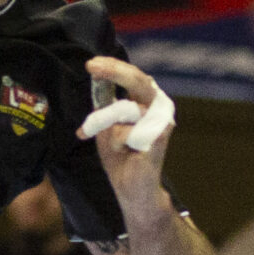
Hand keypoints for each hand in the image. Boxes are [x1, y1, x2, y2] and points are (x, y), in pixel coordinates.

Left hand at [77, 55, 175, 215]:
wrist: (132, 189)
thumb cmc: (120, 157)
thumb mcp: (107, 124)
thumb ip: (105, 103)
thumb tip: (97, 75)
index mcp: (148, 102)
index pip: (133, 77)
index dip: (114, 67)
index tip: (91, 64)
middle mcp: (159, 108)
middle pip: (138, 81)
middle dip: (115, 71)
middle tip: (92, 66)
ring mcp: (161, 122)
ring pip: (124, 109)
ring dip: (106, 124)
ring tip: (110, 143)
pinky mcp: (159, 138)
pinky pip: (124, 131)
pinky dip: (116, 142)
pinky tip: (126, 153)